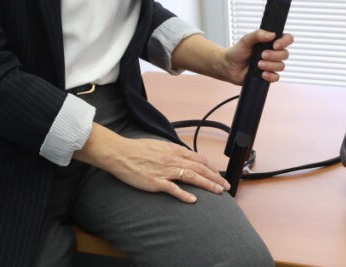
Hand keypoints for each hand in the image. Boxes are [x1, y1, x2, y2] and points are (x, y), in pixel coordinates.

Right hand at [76, 124, 229, 202]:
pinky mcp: (155, 182)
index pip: (198, 158)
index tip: (218, 174)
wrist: (119, 153)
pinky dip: (184, 194)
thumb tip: (183, 155)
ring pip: (191, 177)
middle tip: (226, 186)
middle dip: (215, 177)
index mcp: (173, 150)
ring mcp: (165, 171)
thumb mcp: (158, 145)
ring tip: (218, 191)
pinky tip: (194, 200)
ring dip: (207, 184)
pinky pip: (173, 189)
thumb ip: (172, 151)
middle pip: (199, 168)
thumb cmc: (136, 149)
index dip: (210, 167)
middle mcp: (172, 159)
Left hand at [221, 29, 292, 85]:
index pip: (287, 39)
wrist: (229, 66)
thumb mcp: (246, 39)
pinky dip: (270, 76)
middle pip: (285, 54)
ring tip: (258, 64)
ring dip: (270, 65)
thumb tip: (271, 34)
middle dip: (274, 55)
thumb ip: (258, 34)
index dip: (285, 42)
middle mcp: (273, 53)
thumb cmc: (237, 51)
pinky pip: (276, 77)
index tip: (275, 45)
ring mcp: (271, 64)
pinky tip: (262, 74)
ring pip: (281, 66)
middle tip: (262, 55)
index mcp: (270, 42)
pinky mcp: (268, 75)